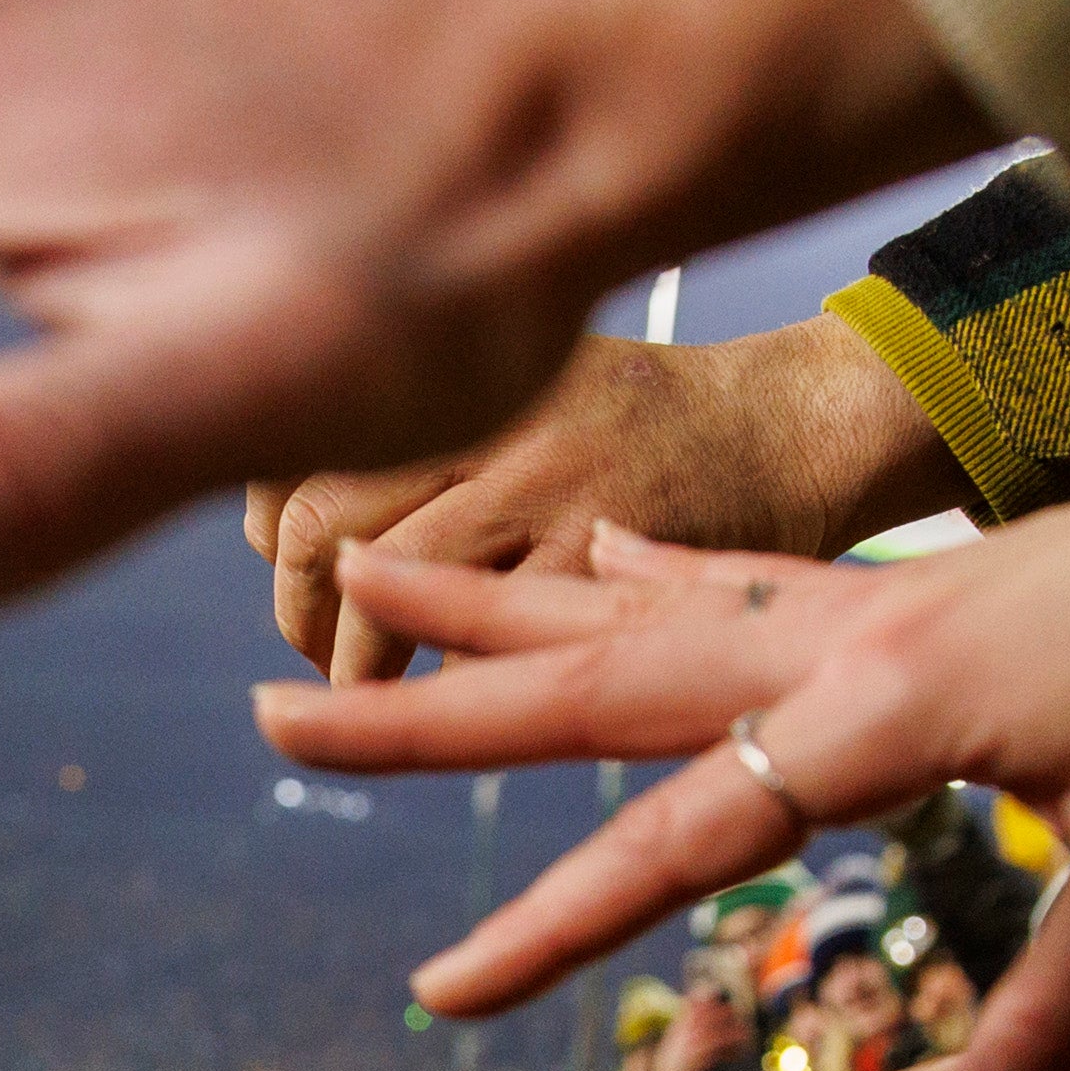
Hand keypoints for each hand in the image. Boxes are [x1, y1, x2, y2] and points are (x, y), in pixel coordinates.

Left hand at [252, 315, 967, 681]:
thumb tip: (301, 532)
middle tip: (318, 655)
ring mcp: (545, 484)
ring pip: (384, 580)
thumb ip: (427, 445)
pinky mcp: (606, 552)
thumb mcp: (527, 386)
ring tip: (369, 692)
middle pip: (325, 520)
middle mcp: (486, 419)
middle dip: (301, 607)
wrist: (796, 425)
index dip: (273, 525)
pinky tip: (454, 692)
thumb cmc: (650, 423)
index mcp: (457, 378)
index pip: (305, 448)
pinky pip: (481, 628)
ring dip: (353, 660)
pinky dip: (444, 673)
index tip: (292, 566)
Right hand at [258, 296, 1069, 1070]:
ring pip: (644, 606)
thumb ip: (1065, 1016)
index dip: (553, 921)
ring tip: (360, 581)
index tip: (434, 998)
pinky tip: (592, 559)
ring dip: (502, 609)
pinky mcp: (925, 584)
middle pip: (596, 674)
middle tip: (272, 706)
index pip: (679, 827)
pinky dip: (640, 571)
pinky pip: (738, 575)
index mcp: (893, 700)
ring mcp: (879, 595)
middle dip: (430, 704)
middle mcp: (853, 631)